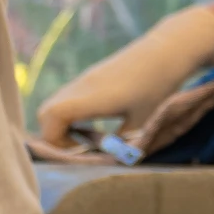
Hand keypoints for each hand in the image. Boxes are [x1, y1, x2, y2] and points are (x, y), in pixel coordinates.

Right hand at [37, 3, 213, 143]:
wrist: (167, 51)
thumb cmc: (158, 87)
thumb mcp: (142, 123)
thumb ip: (121, 145)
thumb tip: (108, 162)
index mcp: (90, 98)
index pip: (52, 118)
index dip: (56, 141)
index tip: (79, 152)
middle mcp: (80, 87)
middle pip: (46, 113)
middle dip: (55, 136)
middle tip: (80, 148)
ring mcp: (82, 81)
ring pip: (54, 105)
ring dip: (62, 125)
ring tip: (86, 138)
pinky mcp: (88, 78)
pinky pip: (66, 99)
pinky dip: (70, 115)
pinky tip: (92, 124)